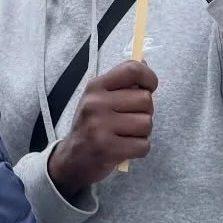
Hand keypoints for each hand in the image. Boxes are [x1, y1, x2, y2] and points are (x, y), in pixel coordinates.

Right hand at [48, 60, 157, 195]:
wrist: (72, 159)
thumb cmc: (91, 126)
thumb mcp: (98, 99)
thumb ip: (120, 84)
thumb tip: (143, 63)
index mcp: (95, 87)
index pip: (132, 70)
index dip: (149, 77)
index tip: (149, 87)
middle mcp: (96, 103)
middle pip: (146, 100)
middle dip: (144, 112)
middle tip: (129, 120)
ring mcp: (100, 126)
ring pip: (147, 123)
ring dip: (142, 133)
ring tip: (125, 135)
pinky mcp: (108, 149)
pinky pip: (144, 145)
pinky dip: (139, 149)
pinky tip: (124, 148)